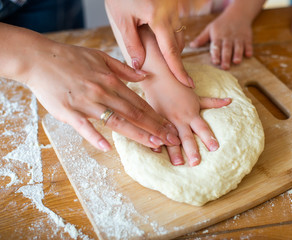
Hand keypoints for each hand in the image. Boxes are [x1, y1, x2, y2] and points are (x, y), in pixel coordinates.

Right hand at [26, 41, 179, 151]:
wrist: (40, 58)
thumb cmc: (71, 57)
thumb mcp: (100, 57)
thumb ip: (124, 69)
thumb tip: (144, 75)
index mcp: (111, 81)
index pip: (139, 102)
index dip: (156, 116)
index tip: (170, 127)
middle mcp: (103, 93)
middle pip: (134, 113)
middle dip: (155, 128)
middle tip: (171, 140)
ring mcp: (86, 103)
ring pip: (116, 121)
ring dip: (137, 134)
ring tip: (154, 145)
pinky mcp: (68, 112)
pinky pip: (84, 127)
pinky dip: (95, 137)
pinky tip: (107, 147)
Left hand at [105, 0, 194, 87]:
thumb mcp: (122, 19)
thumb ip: (132, 44)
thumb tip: (139, 66)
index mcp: (158, 19)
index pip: (171, 52)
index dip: (179, 70)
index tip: (188, 84)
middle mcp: (170, 14)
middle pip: (177, 45)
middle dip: (174, 60)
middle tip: (170, 74)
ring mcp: (174, 8)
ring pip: (179, 35)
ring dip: (172, 49)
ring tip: (162, 59)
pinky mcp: (174, 5)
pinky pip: (177, 26)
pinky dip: (172, 37)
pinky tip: (161, 40)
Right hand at [142, 76, 230, 165]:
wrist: (159, 77)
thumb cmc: (180, 88)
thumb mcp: (197, 97)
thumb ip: (212, 103)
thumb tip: (230, 101)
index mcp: (191, 115)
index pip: (202, 128)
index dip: (208, 138)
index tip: (215, 148)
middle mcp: (179, 119)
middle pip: (187, 137)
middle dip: (192, 150)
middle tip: (196, 163)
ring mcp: (166, 121)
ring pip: (171, 138)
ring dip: (174, 151)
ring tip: (178, 164)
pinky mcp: (154, 120)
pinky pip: (154, 133)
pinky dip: (155, 142)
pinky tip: (156, 152)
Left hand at [189, 7, 252, 69]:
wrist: (238, 14)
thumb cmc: (221, 24)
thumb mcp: (210, 29)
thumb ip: (201, 39)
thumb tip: (191, 46)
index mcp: (218, 36)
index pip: (216, 46)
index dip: (216, 54)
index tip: (215, 62)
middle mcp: (228, 37)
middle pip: (227, 48)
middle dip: (226, 57)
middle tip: (225, 67)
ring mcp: (238, 38)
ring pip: (238, 46)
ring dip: (237, 54)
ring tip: (236, 62)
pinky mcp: (247, 38)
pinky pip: (248, 44)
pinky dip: (249, 49)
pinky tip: (248, 55)